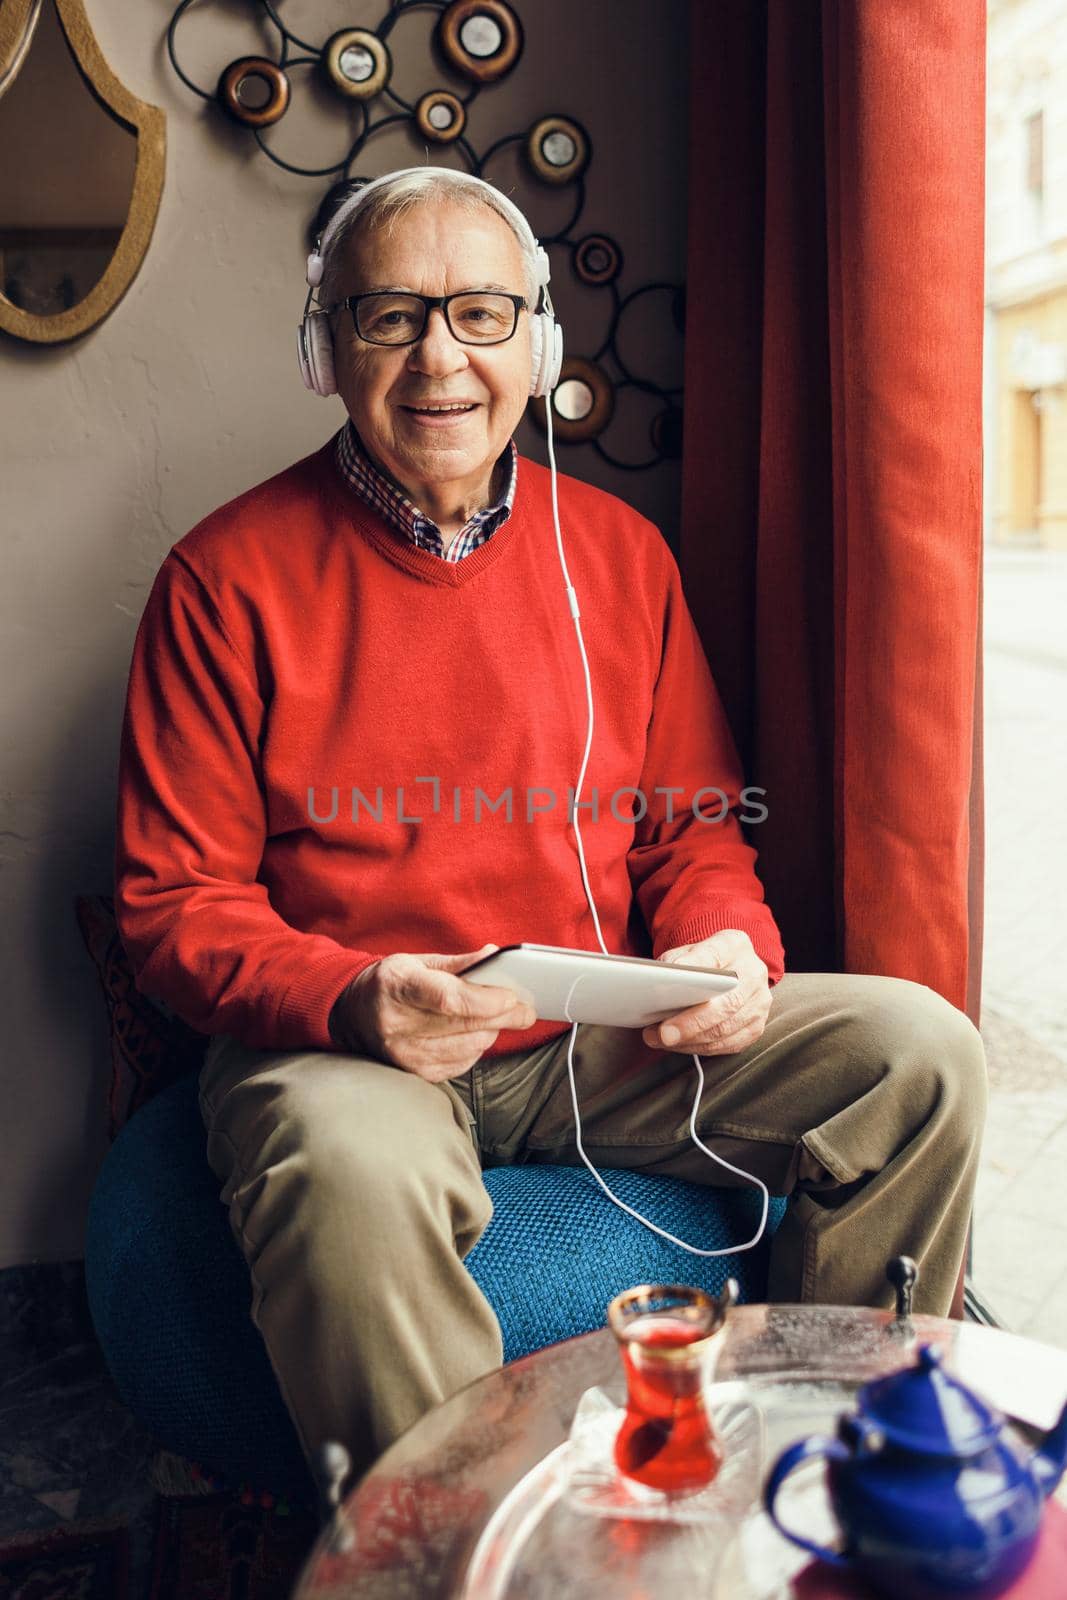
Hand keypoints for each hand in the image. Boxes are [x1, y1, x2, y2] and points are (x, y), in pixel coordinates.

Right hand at [329, 943, 535, 1081]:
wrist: (351, 1015)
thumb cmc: (390, 983)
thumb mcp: (417, 962)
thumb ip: (459, 963)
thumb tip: (497, 957)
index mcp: (397, 986)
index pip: (448, 998)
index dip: (486, 1000)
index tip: (513, 996)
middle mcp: (397, 1024)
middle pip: (465, 1024)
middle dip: (504, 1016)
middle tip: (527, 1009)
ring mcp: (404, 1054)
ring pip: (469, 1046)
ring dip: (491, 1031)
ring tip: (495, 1016)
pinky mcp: (414, 1073)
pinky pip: (462, 1063)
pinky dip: (475, 1047)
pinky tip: (472, 1034)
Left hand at [641, 930, 771, 1056]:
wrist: (728, 971)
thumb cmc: (703, 963)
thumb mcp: (687, 951)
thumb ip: (675, 963)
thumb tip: (658, 985)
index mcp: (735, 945)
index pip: (713, 955)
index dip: (692, 969)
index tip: (669, 981)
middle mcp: (753, 972)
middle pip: (726, 1002)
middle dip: (692, 1022)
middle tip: (664, 1033)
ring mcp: (759, 1002)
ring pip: (726, 1029)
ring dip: (690, 1040)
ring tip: (661, 1039)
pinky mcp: (755, 1027)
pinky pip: (727, 1044)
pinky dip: (699, 1048)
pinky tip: (679, 1045)